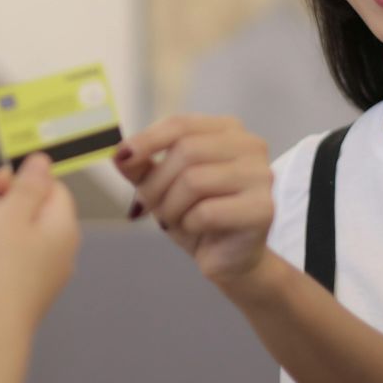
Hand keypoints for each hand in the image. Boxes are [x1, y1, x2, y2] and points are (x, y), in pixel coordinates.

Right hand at [0, 155, 78, 331]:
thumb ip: (27, 185)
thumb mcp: (12, 215)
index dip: (17, 181)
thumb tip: (42, 162)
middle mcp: (49, 251)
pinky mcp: (4, 292)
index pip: (47, 188)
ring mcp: (27, 274)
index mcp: (60, 229)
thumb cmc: (1, 274)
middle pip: (13, 212)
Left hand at [116, 115, 273, 284]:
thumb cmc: (197, 215)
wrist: (229, 258)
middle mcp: (250, 146)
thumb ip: (142, 166)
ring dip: (170, 206)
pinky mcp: (263, 210)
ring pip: (194, 181)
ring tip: (172, 219)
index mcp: (227, 130)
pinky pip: (207, 212)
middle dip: (156, 182)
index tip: (122, 157)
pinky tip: (196, 230)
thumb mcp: (162, 186)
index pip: (181, 124)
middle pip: (186, 151)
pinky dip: (189, 224)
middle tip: (147, 205)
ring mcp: (261, 176)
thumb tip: (119, 154)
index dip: (147, 140)